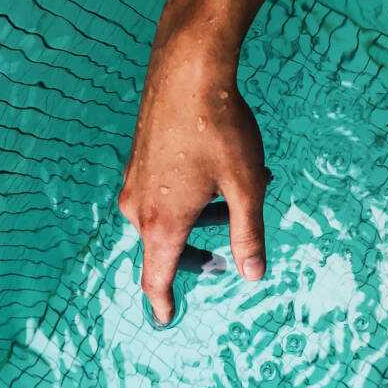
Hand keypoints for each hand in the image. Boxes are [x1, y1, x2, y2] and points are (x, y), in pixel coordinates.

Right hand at [118, 24, 267, 324]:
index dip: (163, 303)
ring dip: (196, 220)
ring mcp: (134, 181)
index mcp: (163, 221)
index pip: (155, 279)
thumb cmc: (219, 127)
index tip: (166, 320)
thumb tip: (253, 275)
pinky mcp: (138, 159)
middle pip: (162, 250)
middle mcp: (139, 207)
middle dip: (193, 256)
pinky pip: (158, 194)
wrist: (187, 67)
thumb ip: (249, 235)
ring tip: (236, 197)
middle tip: (223, 255)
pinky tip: (215, 173)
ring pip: (162, 219)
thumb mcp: (245, 187)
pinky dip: (184, 198)